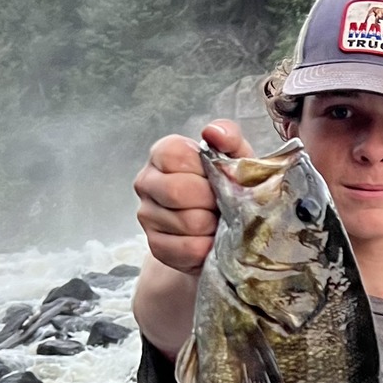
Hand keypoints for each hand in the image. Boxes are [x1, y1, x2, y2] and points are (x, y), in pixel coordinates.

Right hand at [133, 119, 250, 273]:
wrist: (224, 227)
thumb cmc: (227, 186)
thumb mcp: (235, 155)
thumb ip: (228, 137)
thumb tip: (214, 133)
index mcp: (163, 154)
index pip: (174, 156)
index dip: (203, 170)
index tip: (217, 176)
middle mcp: (147, 182)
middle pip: (177, 191)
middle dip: (211, 200)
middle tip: (223, 203)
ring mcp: (147, 216)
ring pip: (186, 223)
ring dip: (213, 225)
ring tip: (219, 221)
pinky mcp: (156, 246)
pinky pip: (187, 249)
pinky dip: (208, 247)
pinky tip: (212, 240)